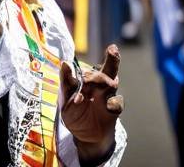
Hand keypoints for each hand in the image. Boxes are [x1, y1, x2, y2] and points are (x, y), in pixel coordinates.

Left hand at [60, 45, 123, 162]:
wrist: (83, 135)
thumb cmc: (73, 112)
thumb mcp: (65, 98)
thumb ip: (66, 81)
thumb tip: (65, 63)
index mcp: (87, 79)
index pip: (93, 66)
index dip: (102, 57)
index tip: (112, 48)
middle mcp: (100, 84)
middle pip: (108, 70)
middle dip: (112, 60)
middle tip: (106, 57)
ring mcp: (108, 96)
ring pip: (113, 83)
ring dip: (106, 81)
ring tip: (99, 82)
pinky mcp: (114, 109)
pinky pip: (118, 102)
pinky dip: (114, 103)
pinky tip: (109, 105)